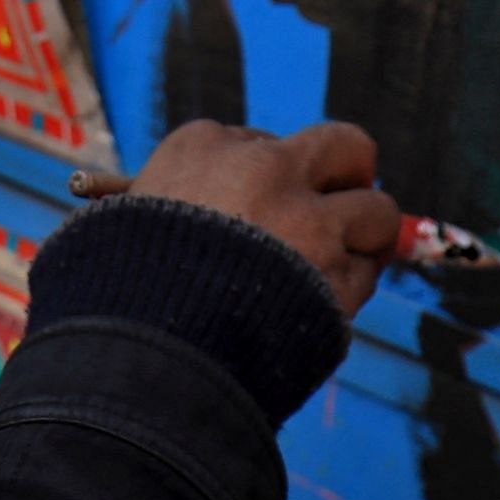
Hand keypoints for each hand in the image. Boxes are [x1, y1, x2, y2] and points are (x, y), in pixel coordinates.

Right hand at [125, 120, 404, 312]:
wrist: (141, 354)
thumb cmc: (122, 292)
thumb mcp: (135, 221)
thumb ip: (192, 202)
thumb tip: (238, 216)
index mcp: (204, 146)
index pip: (266, 144)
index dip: (272, 180)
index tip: (260, 208)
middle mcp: (264, 169)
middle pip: (346, 146)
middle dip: (353, 172)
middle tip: (345, 201)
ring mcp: (307, 219)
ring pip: (377, 210)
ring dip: (363, 239)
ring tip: (334, 268)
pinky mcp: (336, 274)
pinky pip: (366, 274)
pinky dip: (349, 292)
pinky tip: (314, 311)